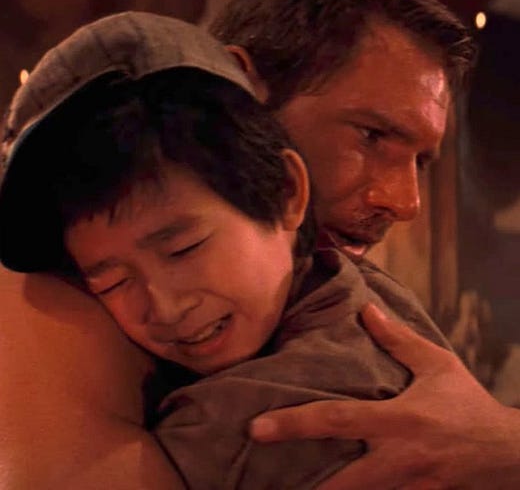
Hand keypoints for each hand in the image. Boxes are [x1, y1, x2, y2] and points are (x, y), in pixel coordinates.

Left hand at [250, 304, 519, 488]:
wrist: (508, 453)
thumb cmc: (466, 403)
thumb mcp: (437, 364)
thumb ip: (399, 339)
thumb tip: (366, 310)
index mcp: (398, 419)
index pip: (337, 420)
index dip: (295, 424)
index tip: (257, 428)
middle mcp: (398, 459)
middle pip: (341, 480)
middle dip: (302, 487)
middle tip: (259, 478)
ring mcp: (408, 487)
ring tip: (286, 489)